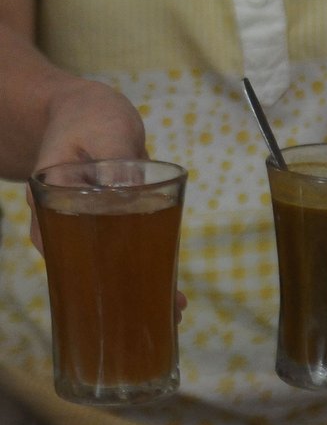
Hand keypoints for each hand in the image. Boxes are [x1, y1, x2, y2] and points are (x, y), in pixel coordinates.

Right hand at [27, 77, 186, 321]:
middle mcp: (65, 220)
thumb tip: (129, 190)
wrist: (89, 110)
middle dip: (120, 294)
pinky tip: (172, 290)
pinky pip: (126, 252)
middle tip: (162, 314)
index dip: (86, 276)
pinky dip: (148, 270)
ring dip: (139, 288)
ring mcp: (88, 225)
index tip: (114, 295)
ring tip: (174, 312)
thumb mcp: (106, 130)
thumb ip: (115, 158)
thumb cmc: (92, 116)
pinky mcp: (111, 224)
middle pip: (87, 267)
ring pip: (108, 265)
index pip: (61, 246)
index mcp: (53, 199)